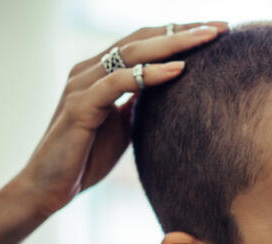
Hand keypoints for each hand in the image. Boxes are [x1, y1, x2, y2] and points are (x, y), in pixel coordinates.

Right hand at [15, 22, 228, 217]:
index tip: (218, 32)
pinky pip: (119, 82)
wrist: (49, 189)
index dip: (180, 34)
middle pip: (142, 39)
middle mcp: (89, 70)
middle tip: (222, 27)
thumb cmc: (85, 158)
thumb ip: (138, 103)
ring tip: (208, 40)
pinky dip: (150, 74)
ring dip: (173, 44)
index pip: (145, 42)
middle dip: (184, 31)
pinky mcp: (79, 105)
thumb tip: (167, 89)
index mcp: (100, 72)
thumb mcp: (122, 125)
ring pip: (133, 53)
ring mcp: (82, 85)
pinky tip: (179, 70)